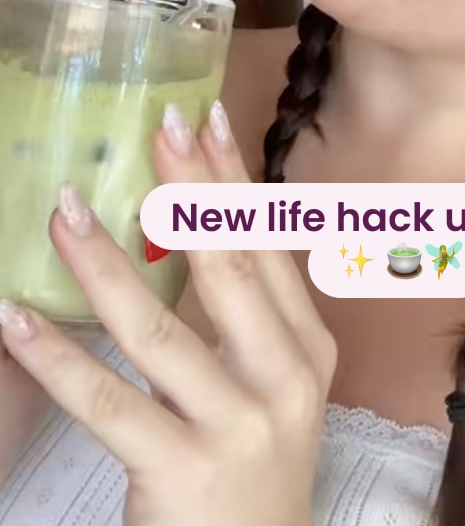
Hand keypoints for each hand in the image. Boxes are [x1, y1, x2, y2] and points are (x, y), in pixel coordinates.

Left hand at [0, 101, 336, 525]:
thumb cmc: (256, 462)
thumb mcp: (273, 382)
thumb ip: (247, 312)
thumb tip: (202, 221)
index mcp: (310, 347)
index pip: (265, 245)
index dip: (234, 180)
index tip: (206, 120)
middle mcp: (286, 377)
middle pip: (228, 268)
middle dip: (189, 191)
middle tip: (156, 128)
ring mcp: (239, 425)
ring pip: (158, 328)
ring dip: (103, 263)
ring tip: (62, 210)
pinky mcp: (183, 470)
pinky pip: (105, 402)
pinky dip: (54, 357)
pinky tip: (15, 318)